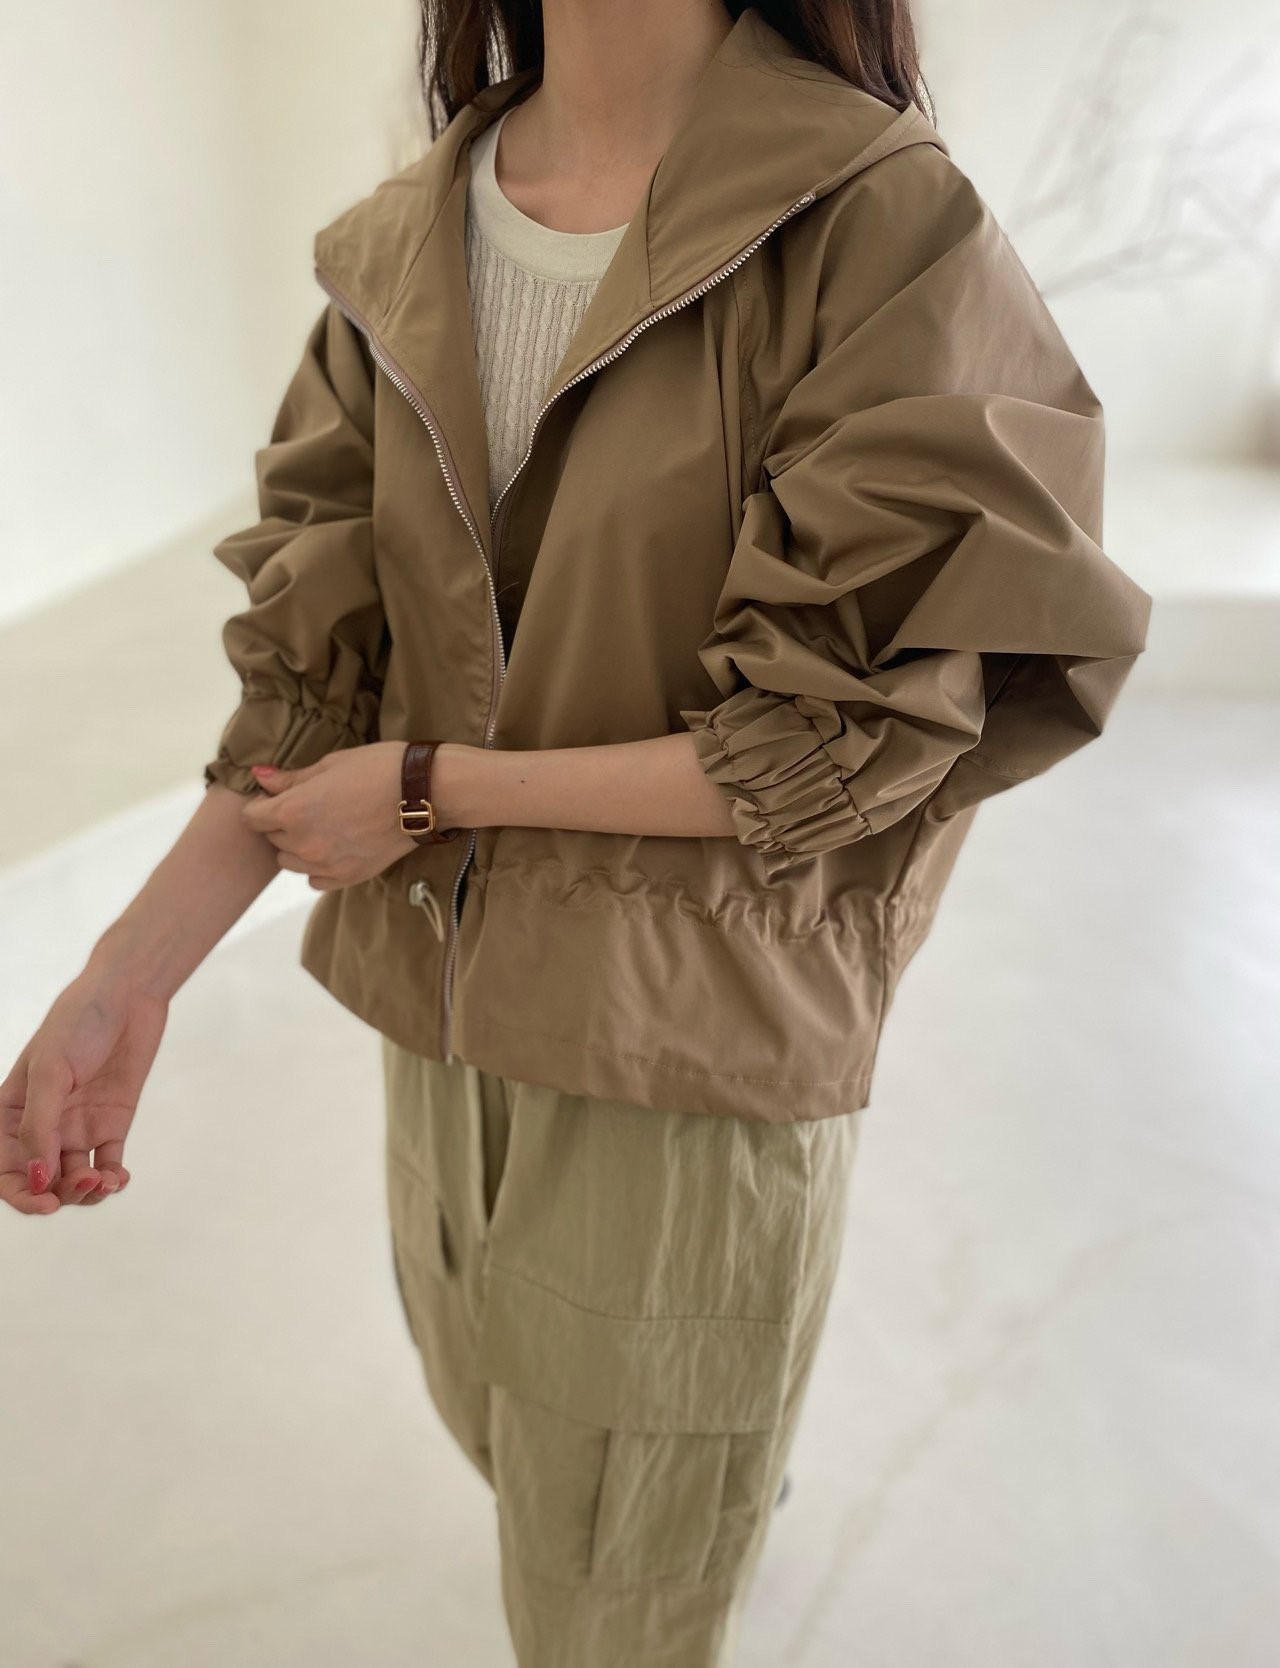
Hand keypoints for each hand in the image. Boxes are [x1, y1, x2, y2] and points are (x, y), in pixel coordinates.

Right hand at [1, 970, 166, 1214]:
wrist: (128, 996)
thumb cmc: (78, 1023)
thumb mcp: (50, 1071)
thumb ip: (40, 1127)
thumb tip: (38, 1178)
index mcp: (9, 1113)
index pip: (4, 1168)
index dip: (21, 1193)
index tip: (45, 1203)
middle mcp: (41, 1126)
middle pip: (41, 1181)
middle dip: (59, 1195)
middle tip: (84, 1187)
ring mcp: (76, 1127)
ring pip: (74, 1180)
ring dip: (87, 1191)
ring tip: (106, 1181)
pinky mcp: (110, 1125)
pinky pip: (108, 1166)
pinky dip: (113, 1179)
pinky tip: (120, 1178)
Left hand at [239, 741, 427, 888]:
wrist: (425, 793)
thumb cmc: (379, 768)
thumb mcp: (331, 764)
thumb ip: (291, 778)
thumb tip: (259, 778)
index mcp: (294, 811)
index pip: (252, 817)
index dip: (261, 804)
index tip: (276, 795)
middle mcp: (304, 843)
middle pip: (271, 838)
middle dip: (280, 822)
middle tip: (307, 805)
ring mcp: (326, 864)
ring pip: (290, 862)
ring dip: (296, 845)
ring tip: (321, 826)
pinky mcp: (348, 877)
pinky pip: (315, 879)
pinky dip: (317, 866)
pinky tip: (334, 847)